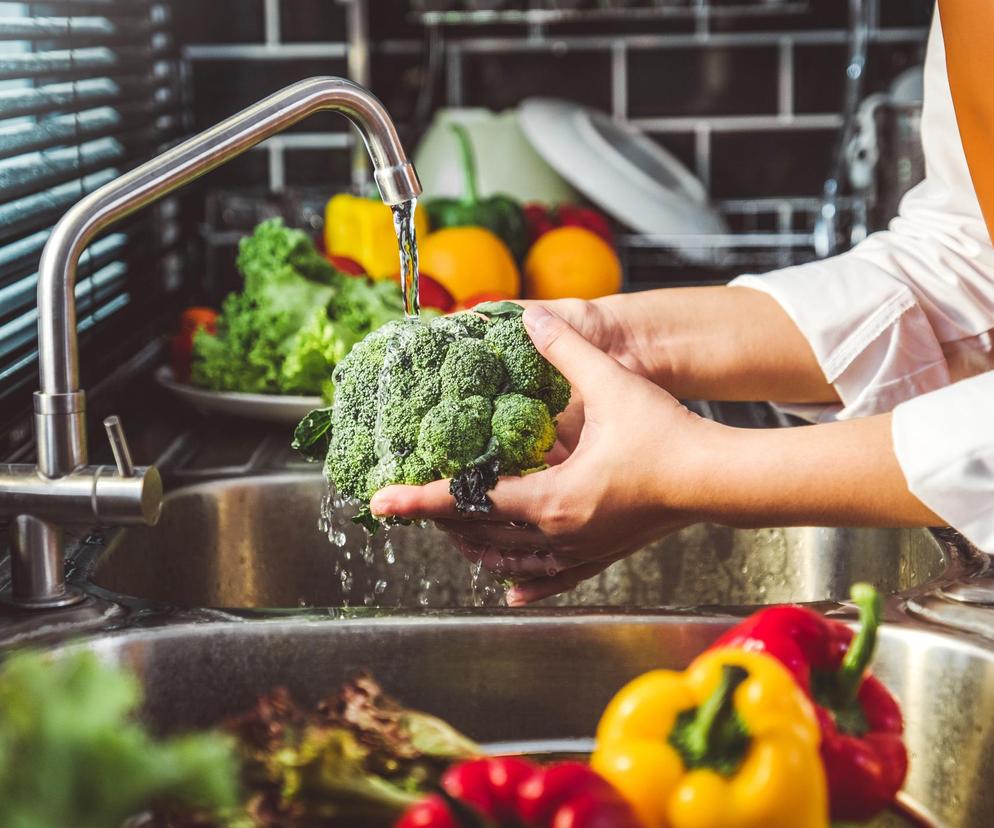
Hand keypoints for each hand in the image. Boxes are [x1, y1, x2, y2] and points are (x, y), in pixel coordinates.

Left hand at [370, 306, 725, 604]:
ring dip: (477, 547)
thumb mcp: (610, 386)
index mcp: (551, 498)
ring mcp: (579, 550)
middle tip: (414, 504)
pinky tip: (512, 591)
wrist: (718, 480)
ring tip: (453, 534)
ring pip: (510, 561)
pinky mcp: (601, 555)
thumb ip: (565, 352)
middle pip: (480, 534)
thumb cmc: (668, 438)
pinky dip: (526, 582)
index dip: (419, 500)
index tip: (381, 503)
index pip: (468, 500)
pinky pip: (554, 578)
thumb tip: (532, 317)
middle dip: (442, 520)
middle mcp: (557, 533)